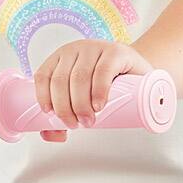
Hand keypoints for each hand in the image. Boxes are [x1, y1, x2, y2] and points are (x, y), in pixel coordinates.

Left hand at [32, 41, 152, 142]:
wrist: (139, 74)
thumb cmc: (108, 87)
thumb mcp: (84, 99)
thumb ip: (67, 115)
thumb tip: (53, 134)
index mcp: (61, 58)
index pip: (44, 75)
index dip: (43, 96)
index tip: (51, 115)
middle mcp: (75, 49)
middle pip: (60, 80)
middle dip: (64, 107)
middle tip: (75, 124)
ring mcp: (95, 48)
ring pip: (79, 77)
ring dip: (80, 104)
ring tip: (89, 120)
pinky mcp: (115, 52)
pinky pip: (102, 71)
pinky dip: (98, 91)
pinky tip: (99, 105)